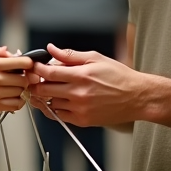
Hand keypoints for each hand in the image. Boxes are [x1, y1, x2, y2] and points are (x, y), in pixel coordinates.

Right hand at [0, 47, 33, 115]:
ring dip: (21, 91)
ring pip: (20, 93)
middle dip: (25, 79)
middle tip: (20, 80)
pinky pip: (15, 105)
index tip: (28, 67)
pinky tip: (12, 98)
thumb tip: (11, 52)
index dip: (29, 64)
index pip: (22, 62)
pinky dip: (18, 102)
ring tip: (14, 89)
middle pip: (24, 79)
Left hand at [27, 45, 147, 126]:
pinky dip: (55, 108)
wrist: (137, 97)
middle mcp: (78, 93)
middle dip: (35, 83)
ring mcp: (80, 109)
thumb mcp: (96, 58)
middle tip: (35, 78)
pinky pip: (58, 116)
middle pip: (43, 89)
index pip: (48, 72)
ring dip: (47, 96)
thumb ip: (70, 55)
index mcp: (81, 75)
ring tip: (52, 88)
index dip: (36, 68)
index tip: (33, 66)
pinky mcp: (82, 121)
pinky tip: (60, 100)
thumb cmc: (119, 76)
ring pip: (49, 103)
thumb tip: (51, 49)